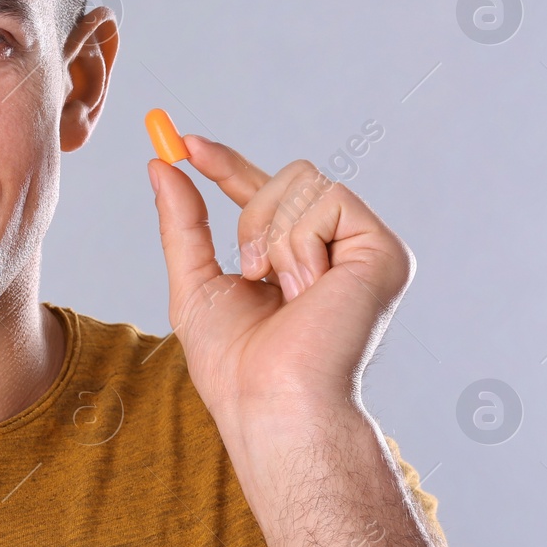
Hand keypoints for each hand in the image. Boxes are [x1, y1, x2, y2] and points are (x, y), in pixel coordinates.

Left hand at [146, 136, 413, 447]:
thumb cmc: (237, 365)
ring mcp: (366, 249)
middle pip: (289, 175)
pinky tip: (310, 290)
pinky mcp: (385, 251)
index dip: (227, 165)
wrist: (271, 403)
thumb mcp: (196, 282)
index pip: (267, 192)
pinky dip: (299, 244)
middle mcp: (340, 250)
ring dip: (271, 235)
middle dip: (250, 212)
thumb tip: (162, 166)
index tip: (185, 144)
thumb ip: (184, 223)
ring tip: (284, 292)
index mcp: (302, 259)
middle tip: (249, 269)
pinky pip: (328, 200)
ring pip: (304, 182)